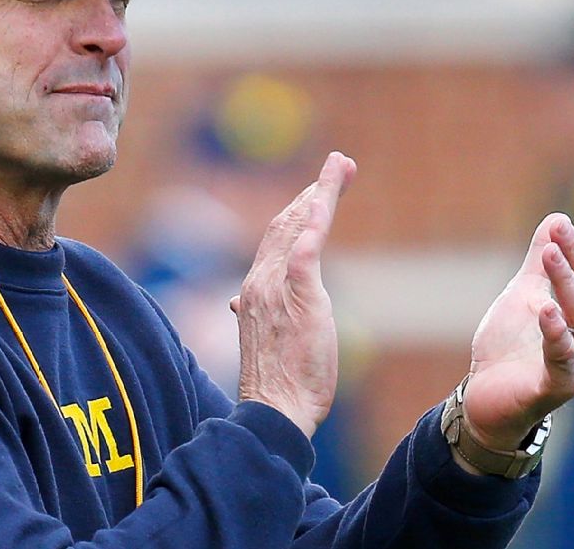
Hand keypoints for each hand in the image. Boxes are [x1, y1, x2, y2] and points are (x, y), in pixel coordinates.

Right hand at [232, 152, 356, 437]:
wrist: (275, 409)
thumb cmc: (277, 379)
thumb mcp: (266, 335)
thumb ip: (257, 310)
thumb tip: (234, 302)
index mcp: (256, 287)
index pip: (279, 235)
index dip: (300, 207)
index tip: (320, 187)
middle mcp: (261, 281)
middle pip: (288, 222)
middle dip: (315, 189)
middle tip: (339, 164)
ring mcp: (276, 289)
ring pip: (298, 229)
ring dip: (321, 195)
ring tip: (339, 169)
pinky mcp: (297, 301)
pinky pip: (303, 258)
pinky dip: (311, 229)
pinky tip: (323, 206)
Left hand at [461, 213, 573, 454]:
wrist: (485, 396)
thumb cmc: (512, 346)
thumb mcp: (524, 294)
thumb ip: (539, 262)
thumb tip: (557, 217)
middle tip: (560, 229)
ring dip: (566, 282)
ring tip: (549, 254)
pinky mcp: (556, 387)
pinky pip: (563, 359)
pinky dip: (556, 332)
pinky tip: (546, 309)